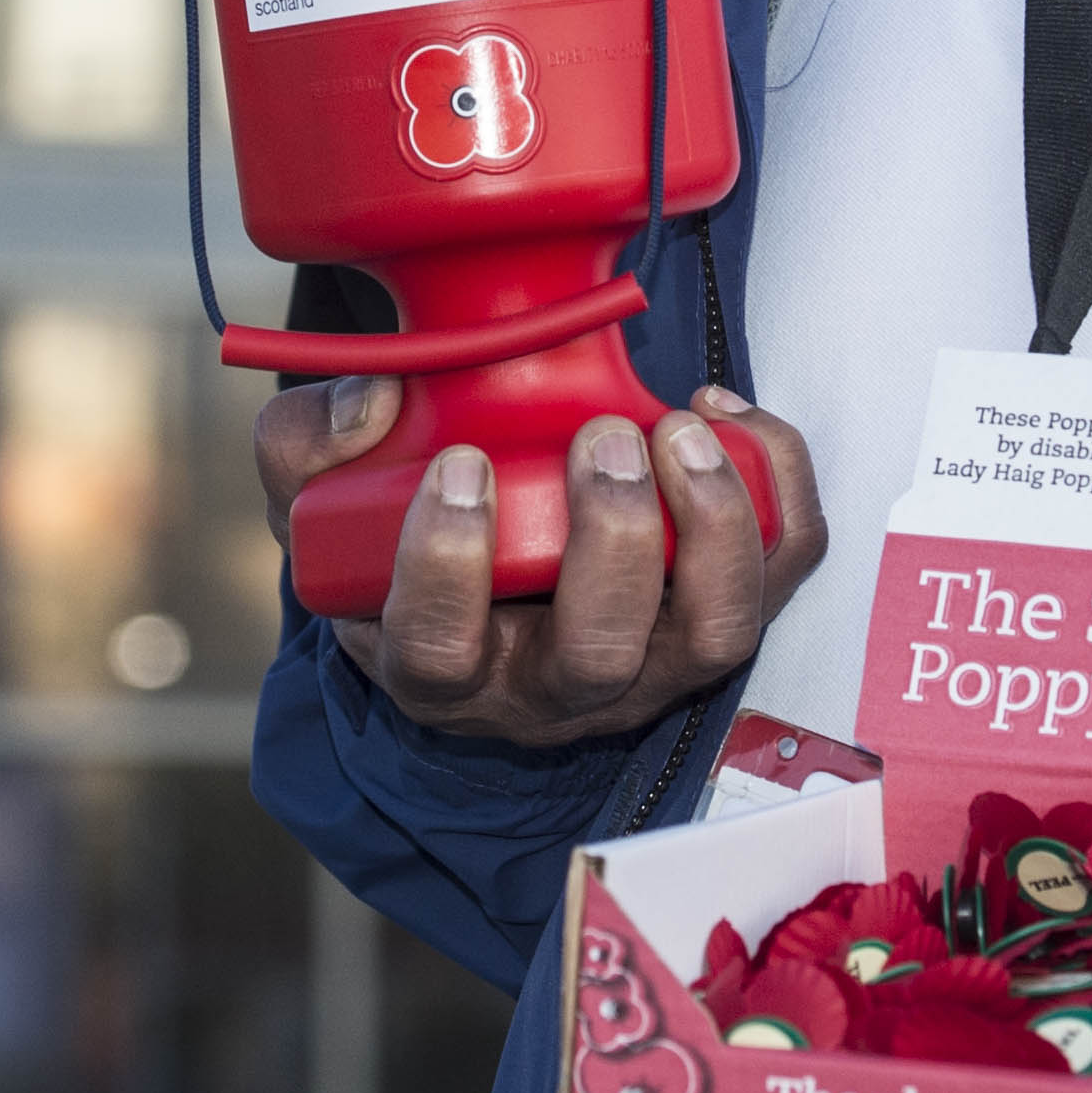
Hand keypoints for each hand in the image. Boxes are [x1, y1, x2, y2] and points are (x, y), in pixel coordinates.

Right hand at [252, 376, 827, 750]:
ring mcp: (647, 665)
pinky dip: (777, 487)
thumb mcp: (321, 503)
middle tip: (600, 437)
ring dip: (712, 528)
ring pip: (712, 636)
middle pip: (598, 657)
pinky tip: (722, 410)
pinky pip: (781, 572)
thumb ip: (310, 448)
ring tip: (679, 427)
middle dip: (612, 539)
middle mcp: (550, 688)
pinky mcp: (715, 618)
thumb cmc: (396, 539)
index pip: (438, 652)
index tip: (460, 465)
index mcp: (437, 668)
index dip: (449, 565)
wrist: (480, 572)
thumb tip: (376, 404)